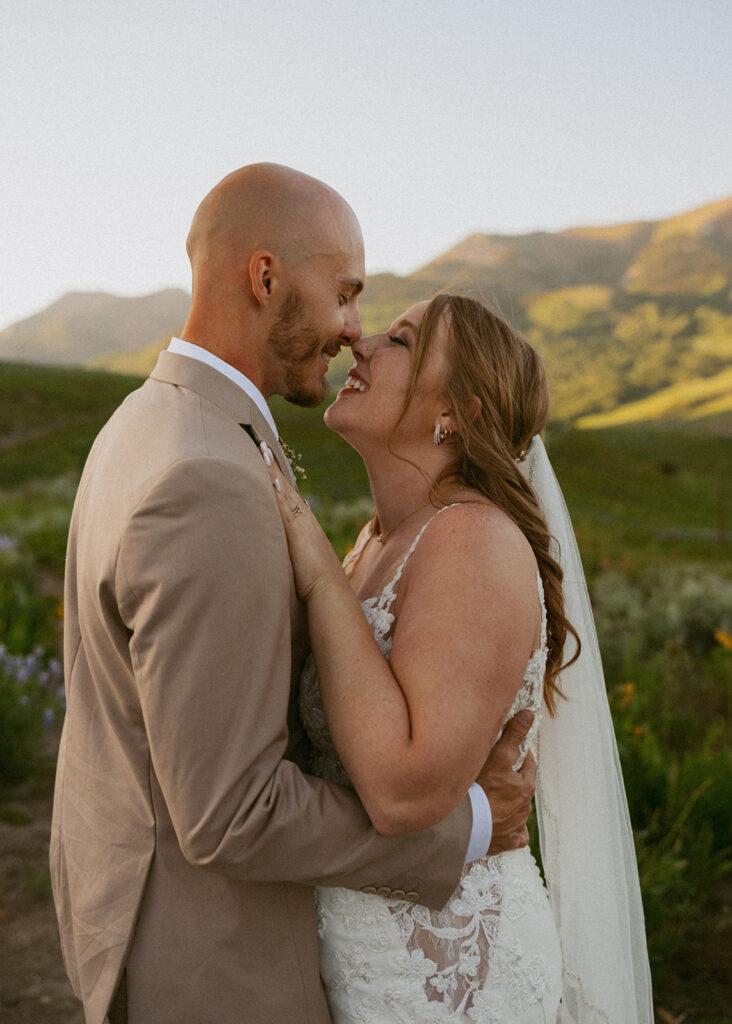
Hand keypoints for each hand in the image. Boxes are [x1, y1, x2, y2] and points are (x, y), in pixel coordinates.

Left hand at [260, 442, 342, 600]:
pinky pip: (284, 504)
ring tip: (261, 449)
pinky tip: (268, 475)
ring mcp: (301, 524)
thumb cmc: (317, 584)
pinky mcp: (297, 532)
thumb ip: (295, 549)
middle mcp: (304, 520)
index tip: (267, 460)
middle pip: (286, 487)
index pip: (288, 496)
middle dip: (273, 466)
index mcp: (305, 526)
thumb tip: (289, 542)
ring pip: (284, 491)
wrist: (330, 593)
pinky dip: (277, 489)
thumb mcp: (303, 561)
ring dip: (273, 471)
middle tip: (261, 444)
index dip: (278, 478)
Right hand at [476, 710, 535, 853]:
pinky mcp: (509, 841)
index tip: (504, 753)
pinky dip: (509, 827)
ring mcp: (517, 825)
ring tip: (489, 797)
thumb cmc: (478, 790)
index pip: (527, 763)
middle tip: (493, 775)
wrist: (463, 827)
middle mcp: (525, 807)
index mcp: (525, 786)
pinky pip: (515, 834)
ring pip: (518, 808)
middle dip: (512, 779)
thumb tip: (530, 713)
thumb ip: (514, 735)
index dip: (516, 755)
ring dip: (508, 802)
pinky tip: (498, 822)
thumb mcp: (497, 757)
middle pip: (522, 786)